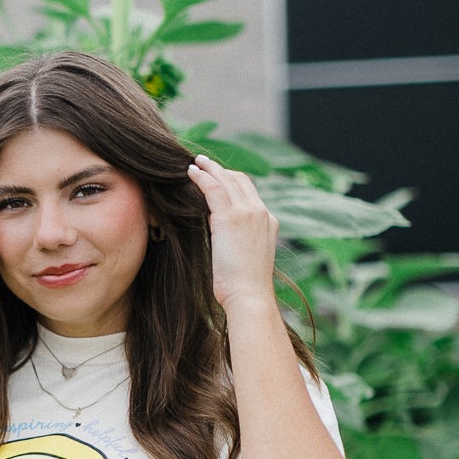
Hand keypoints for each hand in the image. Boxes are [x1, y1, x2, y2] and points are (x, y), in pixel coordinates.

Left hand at [187, 154, 278, 311]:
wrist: (250, 296)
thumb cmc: (244, 287)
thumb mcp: (246, 258)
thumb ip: (236, 239)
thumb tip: (217, 228)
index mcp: (269, 222)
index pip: (251, 193)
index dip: (233, 182)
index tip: (218, 178)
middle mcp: (261, 212)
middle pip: (241, 180)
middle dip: (221, 170)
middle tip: (204, 163)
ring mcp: (248, 213)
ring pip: (227, 179)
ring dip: (210, 168)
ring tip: (195, 162)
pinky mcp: (230, 217)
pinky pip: (213, 188)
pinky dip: (202, 177)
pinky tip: (190, 172)